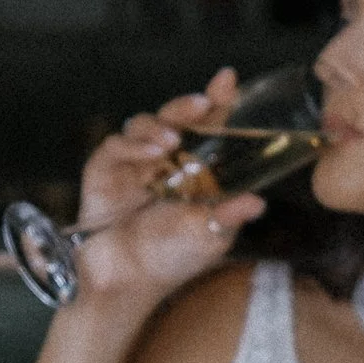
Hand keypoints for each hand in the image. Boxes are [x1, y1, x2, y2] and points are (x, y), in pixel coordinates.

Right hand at [67, 69, 263, 309]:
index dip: (217, 102)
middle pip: (174, 117)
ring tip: (172, 141)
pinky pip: (115, 146)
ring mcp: (133, 162)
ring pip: (142, 124)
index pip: (207, 126)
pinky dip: (132, 145)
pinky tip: (150, 154)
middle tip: (201, 104)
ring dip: (158, 126)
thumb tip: (259, 202)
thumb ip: (228, 217)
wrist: (127, 282)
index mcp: (194, 168)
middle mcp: (164, 159)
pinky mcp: (104, 170)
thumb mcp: (209, 238)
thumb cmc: (172, 258)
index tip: (228, 80)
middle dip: (187, 106)